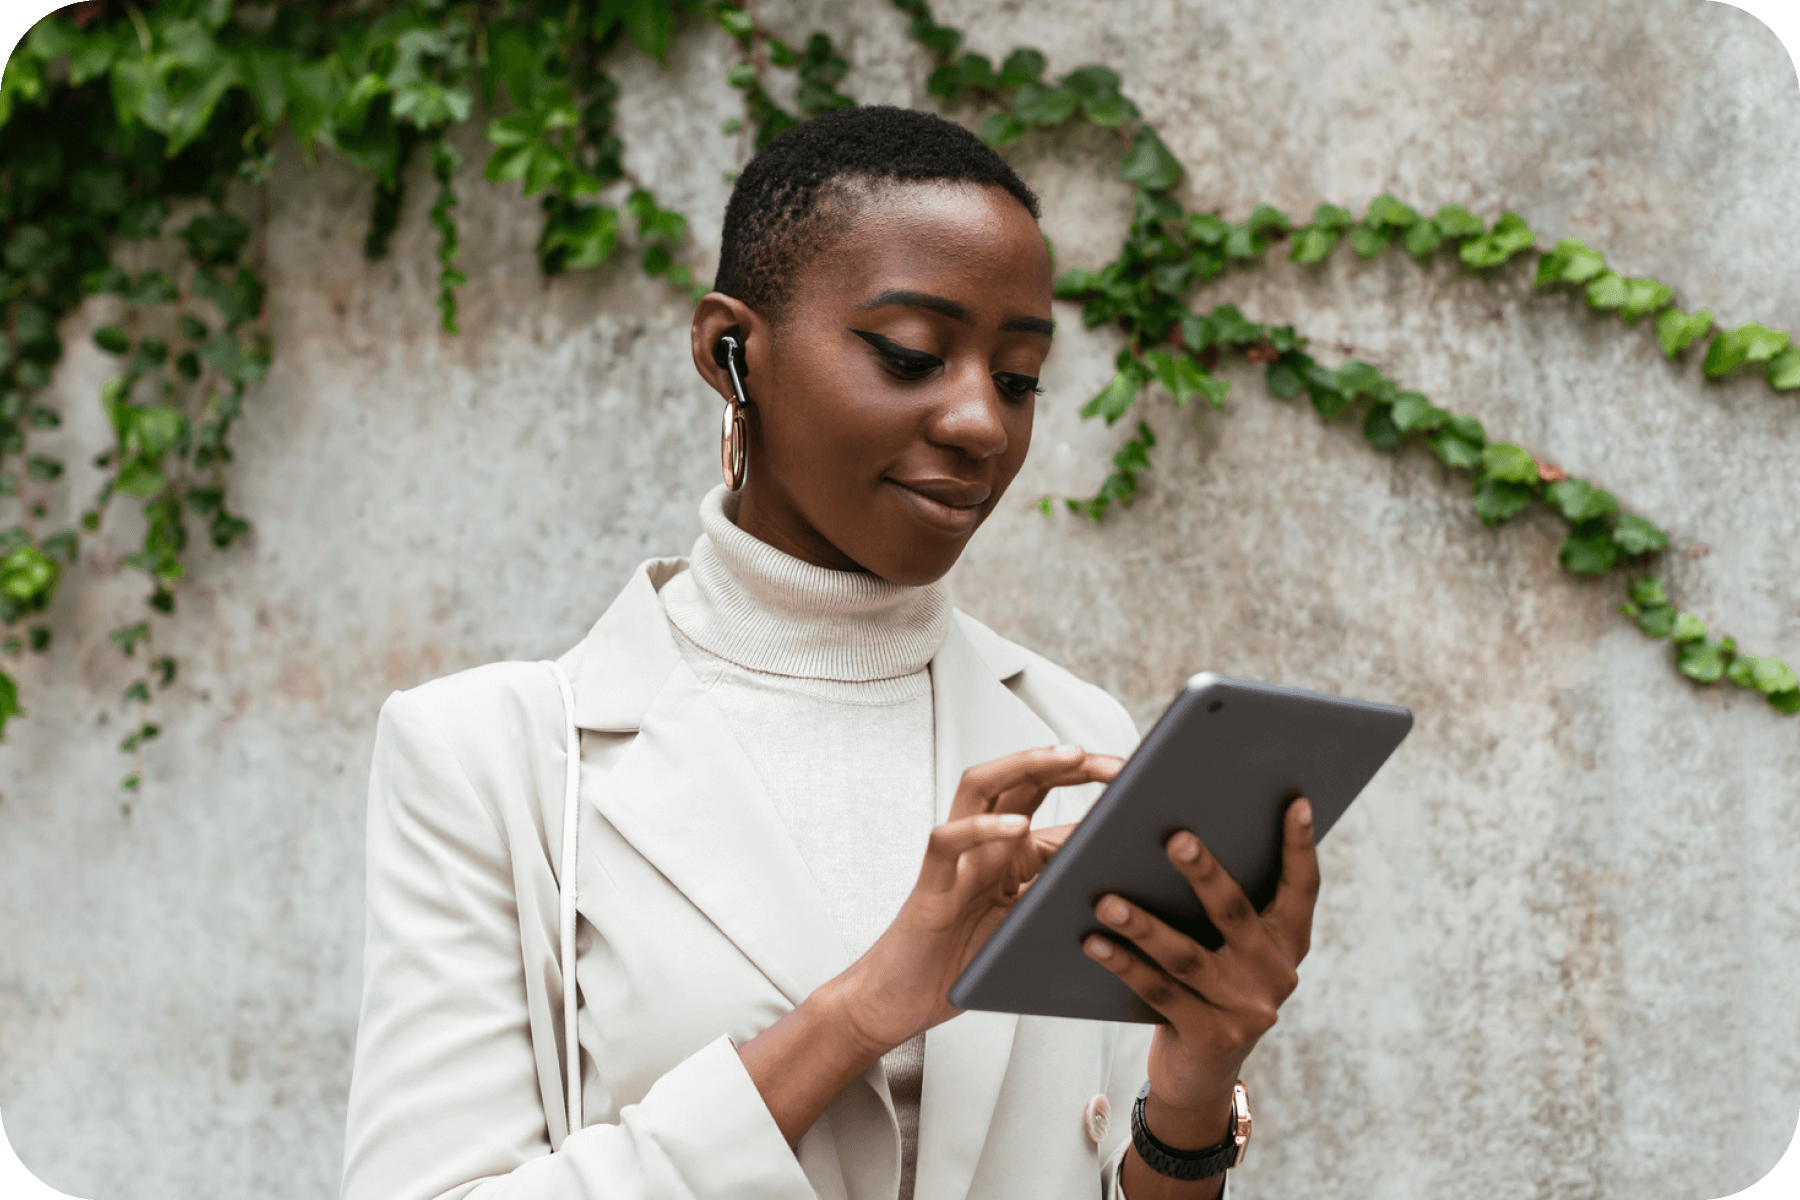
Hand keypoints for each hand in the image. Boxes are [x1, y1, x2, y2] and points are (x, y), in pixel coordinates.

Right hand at [835, 744, 1121, 1054]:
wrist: (900, 1002)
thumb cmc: (963, 964)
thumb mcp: (1028, 926)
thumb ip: (1060, 897)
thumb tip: (1122, 880)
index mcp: (1008, 850)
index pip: (1047, 792)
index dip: (1089, 777)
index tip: (1139, 775)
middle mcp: (982, 844)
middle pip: (1021, 777)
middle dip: (1069, 761)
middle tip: (1117, 761)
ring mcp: (956, 859)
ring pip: (980, 787)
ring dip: (1025, 766)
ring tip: (1067, 758)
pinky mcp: (931, 884)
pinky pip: (948, 842)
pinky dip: (981, 827)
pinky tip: (1014, 826)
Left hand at [1084, 797, 1318, 1142]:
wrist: (1200, 1073)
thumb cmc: (1208, 985)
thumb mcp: (1229, 948)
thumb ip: (1225, 905)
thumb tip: (1178, 835)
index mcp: (1288, 940)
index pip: (1303, 887)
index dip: (1300, 846)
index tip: (1296, 802)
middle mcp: (1277, 973)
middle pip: (1234, 912)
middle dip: (1204, 873)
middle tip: (1174, 838)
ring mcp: (1247, 1009)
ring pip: (1187, 956)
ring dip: (1143, 925)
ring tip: (1105, 899)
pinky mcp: (1212, 1037)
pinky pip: (1159, 991)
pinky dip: (1124, 964)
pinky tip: (1093, 942)